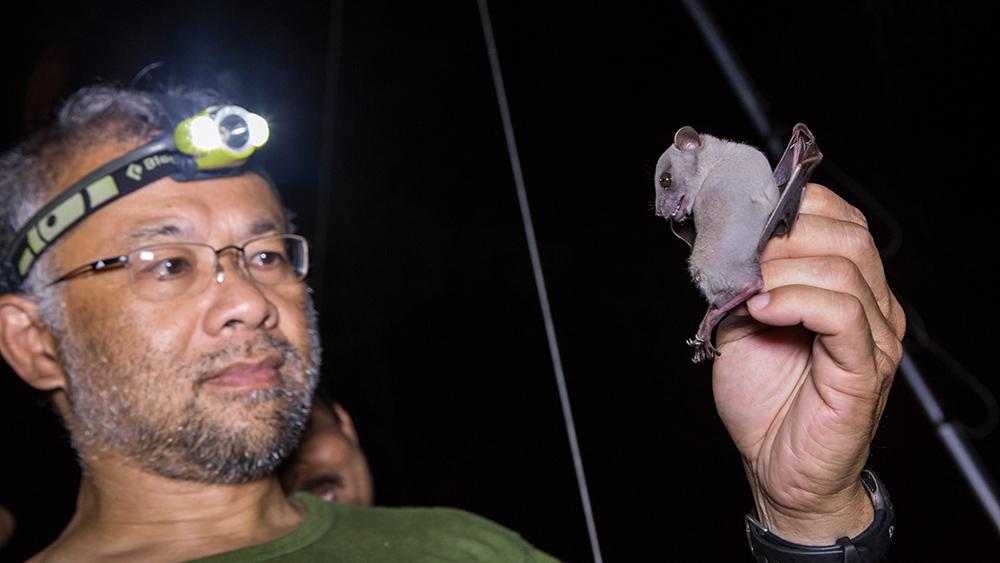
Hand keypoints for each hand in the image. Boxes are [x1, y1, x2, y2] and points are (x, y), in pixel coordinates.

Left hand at [712, 183, 904, 543]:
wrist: (776, 468)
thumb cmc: (763, 399)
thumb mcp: (743, 321)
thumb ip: (744, 280)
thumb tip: (724, 240)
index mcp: (848, 286)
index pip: (841, 218)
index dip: (794, 206)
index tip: (746, 214)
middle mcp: (872, 304)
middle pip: (848, 234)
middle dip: (785, 233)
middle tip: (740, 251)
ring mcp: (876, 335)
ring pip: (845, 268)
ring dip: (783, 268)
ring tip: (745, 288)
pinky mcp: (865, 368)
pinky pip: (844, 314)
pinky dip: (798, 300)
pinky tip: (763, 310)